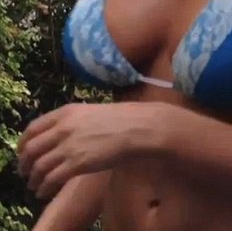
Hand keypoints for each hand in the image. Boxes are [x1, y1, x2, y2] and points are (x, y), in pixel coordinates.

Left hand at [17, 102, 160, 198]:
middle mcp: (62, 128)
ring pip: (38, 167)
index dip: (23, 143)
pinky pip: (51, 179)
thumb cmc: (121, 118)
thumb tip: (58, 136)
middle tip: (26, 172)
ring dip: (33, 179)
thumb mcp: (91, 112)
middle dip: (24, 164)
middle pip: (31, 149)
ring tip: (35, 186)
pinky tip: (44, 192)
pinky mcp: (76, 164)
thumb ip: (72, 122)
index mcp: (66, 112)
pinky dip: (44, 188)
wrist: (137, 127)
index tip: (22, 152)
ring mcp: (69, 146)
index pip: (32, 129)